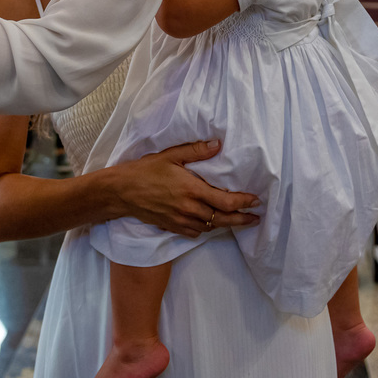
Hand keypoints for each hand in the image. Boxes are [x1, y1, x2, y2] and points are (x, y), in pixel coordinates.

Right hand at [114, 140, 260, 236]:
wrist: (122, 191)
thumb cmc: (145, 171)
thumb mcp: (170, 155)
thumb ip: (196, 151)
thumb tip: (217, 144)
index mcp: (192, 190)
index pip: (226, 201)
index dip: (244, 202)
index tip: (255, 200)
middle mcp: (190, 209)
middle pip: (223, 219)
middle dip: (242, 219)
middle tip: (255, 218)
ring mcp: (181, 220)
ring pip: (211, 227)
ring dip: (225, 224)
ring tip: (237, 220)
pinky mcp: (173, 227)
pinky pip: (196, 233)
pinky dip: (207, 229)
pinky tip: (210, 223)